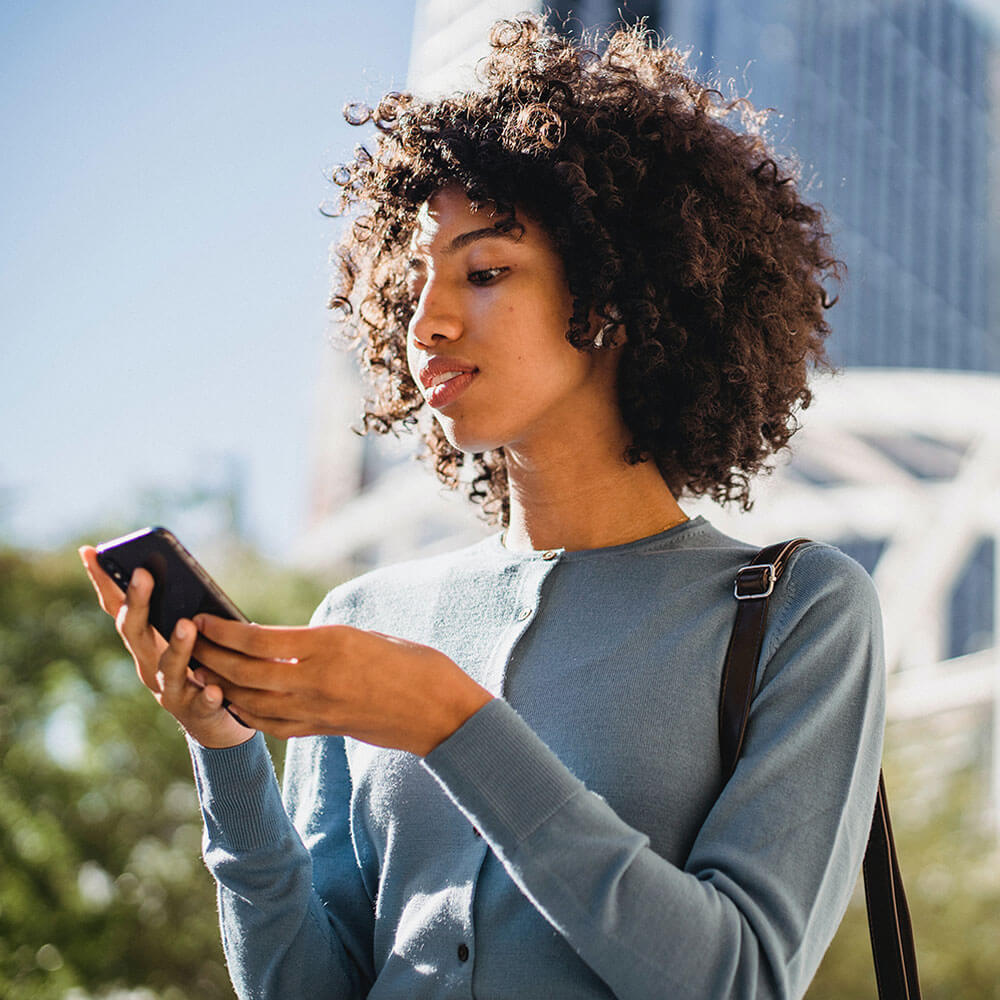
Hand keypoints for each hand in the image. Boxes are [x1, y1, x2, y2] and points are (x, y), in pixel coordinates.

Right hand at [79, 546, 254, 748]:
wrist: (211, 719)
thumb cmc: (197, 664)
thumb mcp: (184, 632)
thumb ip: (178, 605)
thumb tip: (172, 566)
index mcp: (143, 641)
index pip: (116, 607)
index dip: (102, 581)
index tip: (91, 551)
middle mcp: (147, 664)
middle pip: (135, 632)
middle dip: (137, 602)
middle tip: (143, 574)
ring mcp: (170, 689)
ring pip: (168, 668)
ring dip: (176, 646)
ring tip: (185, 625)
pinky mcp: (196, 710)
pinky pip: (201, 702)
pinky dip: (207, 695)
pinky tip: (214, 689)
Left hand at [189, 616, 493, 755]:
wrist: (439, 712)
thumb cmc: (412, 663)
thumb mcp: (363, 635)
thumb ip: (318, 641)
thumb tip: (276, 643)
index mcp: (329, 646)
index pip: (258, 639)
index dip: (223, 630)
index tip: (200, 616)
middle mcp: (316, 680)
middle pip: (244, 671)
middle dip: (209, 655)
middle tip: (184, 639)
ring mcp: (316, 710)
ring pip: (249, 700)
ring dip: (218, 684)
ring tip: (197, 667)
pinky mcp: (320, 730)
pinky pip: (268, 723)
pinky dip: (243, 710)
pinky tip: (230, 700)